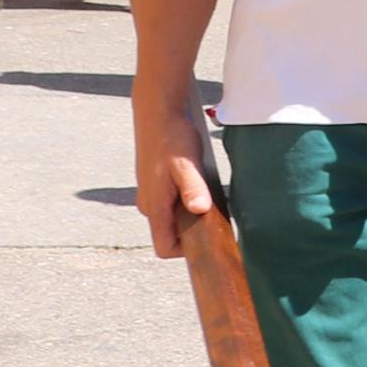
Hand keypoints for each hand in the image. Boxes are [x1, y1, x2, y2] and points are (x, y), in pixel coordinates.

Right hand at [132, 104, 215, 260]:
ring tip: (212, 199)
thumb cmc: (172, 138)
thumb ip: (193, 188)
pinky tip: (203, 186)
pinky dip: (187, 201)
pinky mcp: (156, 184)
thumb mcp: (187, 164)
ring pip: (172, 218)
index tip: (207, 241)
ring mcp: (151, 195)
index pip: (164, 247)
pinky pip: (172, 204)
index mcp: (155, 206)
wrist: (157, 114)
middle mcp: (149, 205)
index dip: (184, 252)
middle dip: (193, 232)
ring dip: (191, 215)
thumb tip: (199, 210)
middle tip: (217, 219)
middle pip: (170, 235)